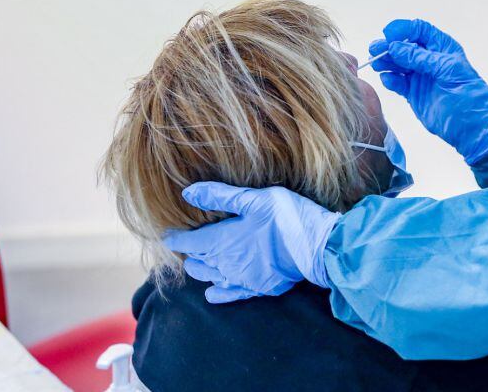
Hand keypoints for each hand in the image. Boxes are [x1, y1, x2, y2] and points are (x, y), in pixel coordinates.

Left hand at [164, 183, 340, 303]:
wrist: (319, 248)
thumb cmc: (288, 218)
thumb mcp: (255, 199)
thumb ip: (220, 196)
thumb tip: (188, 192)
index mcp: (222, 240)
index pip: (189, 242)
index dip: (176, 238)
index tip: (168, 235)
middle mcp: (227, 264)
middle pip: (196, 263)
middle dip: (190, 253)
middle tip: (190, 243)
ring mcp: (242, 279)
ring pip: (210, 278)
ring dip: (202, 269)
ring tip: (201, 260)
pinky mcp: (258, 288)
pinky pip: (229, 295)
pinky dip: (217, 292)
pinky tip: (214, 291)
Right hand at [369, 19, 487, 162]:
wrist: (473, 127)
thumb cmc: (469, 95)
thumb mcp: (447, 70)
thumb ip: (420, 58)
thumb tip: (395, 47)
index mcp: (442, 48)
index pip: (419, 31)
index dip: (403, 30)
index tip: (389, 34)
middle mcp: (429, 60)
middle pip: (404, 46)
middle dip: (389, 46)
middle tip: (375, 49)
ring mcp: (420, 77)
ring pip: (398, 64)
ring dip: (386, 62)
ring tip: (376, 63)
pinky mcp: (414, 93)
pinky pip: (398, 82)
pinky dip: (391, 80)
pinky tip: (387, 78)